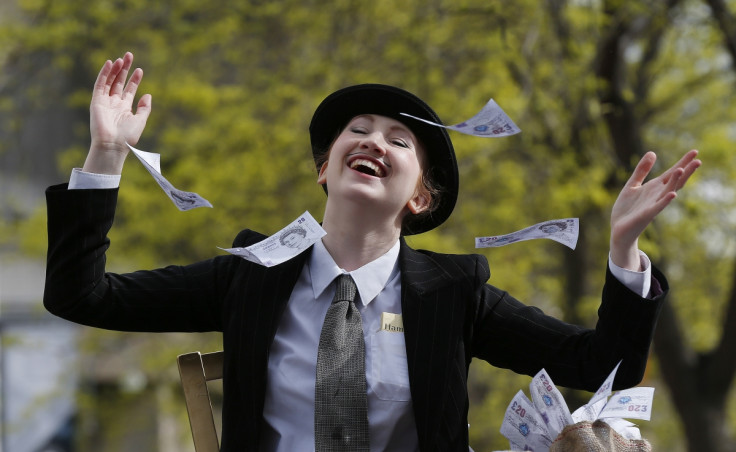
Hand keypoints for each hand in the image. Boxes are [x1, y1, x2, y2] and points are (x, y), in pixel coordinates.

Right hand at [83, 52, 151, 173]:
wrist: (113, 145)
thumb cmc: (127, 137)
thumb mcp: (140, 121)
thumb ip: (145, 108)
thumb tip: (148, 95)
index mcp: (125, 108)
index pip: (129, 90)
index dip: (134, 79)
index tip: (140, 70)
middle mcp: (114, 103)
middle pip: (119, 82)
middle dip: (125, 69)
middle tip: (130, 55)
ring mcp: (105, 101)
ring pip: (110, 81)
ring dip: (116, 69)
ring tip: (122, 58)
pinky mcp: (96, 101)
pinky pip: (100, 84)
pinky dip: (105, 73)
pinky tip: (111, 63)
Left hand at [610, 150, 700, 269]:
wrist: (618, 229)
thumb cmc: (626, 208)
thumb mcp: (632, 185)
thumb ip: (642, 170)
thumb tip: (653, 152)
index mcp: (654, 187)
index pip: (672, 172)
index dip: (683, 162)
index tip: (695, 152)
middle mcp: (657, 195)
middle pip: (675, 181)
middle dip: (686, 171)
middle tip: (698, 160)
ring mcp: (654, 205)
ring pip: (668, 192)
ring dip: (675, 182)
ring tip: (681, 170)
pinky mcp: (647, 214)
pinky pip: (658, 207)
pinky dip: (665, 200)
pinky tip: (673, 194)